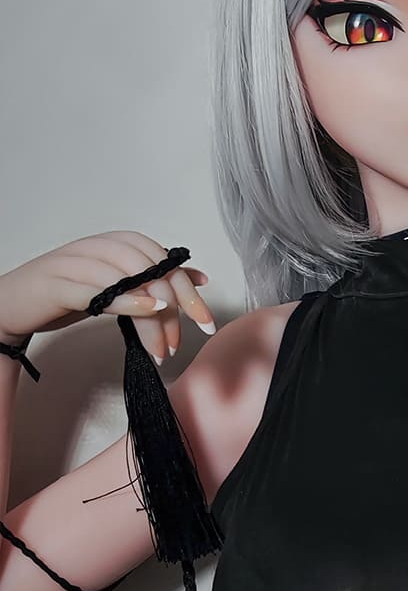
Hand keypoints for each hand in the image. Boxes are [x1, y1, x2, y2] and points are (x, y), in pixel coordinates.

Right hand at [0, 231, 215, 364]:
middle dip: (176, 309)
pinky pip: (99, 290)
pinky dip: (128, 299)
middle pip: (152, 270)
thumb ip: (154, 277)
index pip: (164, 260)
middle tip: (179, 344)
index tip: (205, 323)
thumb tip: (199, 276)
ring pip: (130, 283)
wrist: (13, 303)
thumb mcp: (117, 282)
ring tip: (161, 349)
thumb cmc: (66, 293)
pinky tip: (148, 311)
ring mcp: (77, 263)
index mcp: (116, 241)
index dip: (189, 292)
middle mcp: (99, 246)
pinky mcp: (59, 285)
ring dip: (153, 320)